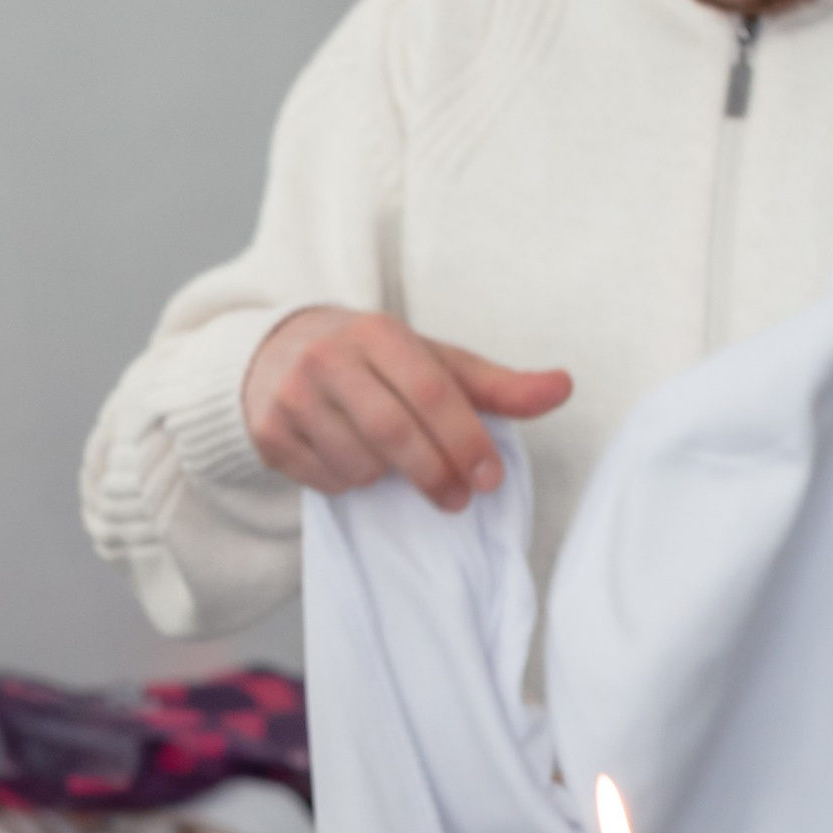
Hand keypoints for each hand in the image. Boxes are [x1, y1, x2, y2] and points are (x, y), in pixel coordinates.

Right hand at [242, 305, 571, 507]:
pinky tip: (353, 461)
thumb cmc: (374, 363)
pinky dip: (349, 483)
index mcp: (378, 332)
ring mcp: (292, 395)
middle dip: (434, 474)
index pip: (430, 391)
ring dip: (388, 479)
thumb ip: (496, 385)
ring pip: (358, 464)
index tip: (490, 478)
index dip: (465, 439)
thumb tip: (563, 388)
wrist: (279, 352)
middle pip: (393, 432)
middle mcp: (328, 358)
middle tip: (459, 500)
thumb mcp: (433, 362)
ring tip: (396, 467)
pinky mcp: (269, 432)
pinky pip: (324, 480)